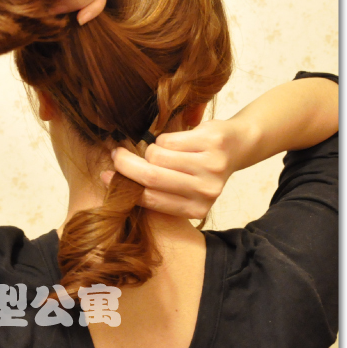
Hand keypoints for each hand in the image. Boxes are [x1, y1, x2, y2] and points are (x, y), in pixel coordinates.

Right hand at [102, 119, 248, 219]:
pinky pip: (169, 139)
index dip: (125, 187)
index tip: (107, 176)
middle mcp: (206, 192)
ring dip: (151, 150)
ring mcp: (210, 167)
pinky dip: (164, 138)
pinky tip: (177, 141)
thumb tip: (115, 180)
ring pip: (157, 155)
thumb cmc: (203, 167)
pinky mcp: (212, 144)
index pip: (151, 199)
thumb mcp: (185, 187)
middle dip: (126, 164)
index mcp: (197, 209)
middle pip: (151, 178)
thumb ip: (157, 189)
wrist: (238, 145)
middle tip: (116, 155)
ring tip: (163, 150)